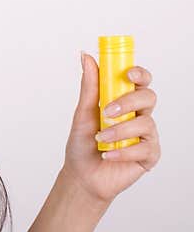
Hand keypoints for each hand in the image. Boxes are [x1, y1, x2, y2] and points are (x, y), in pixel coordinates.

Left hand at [62, 52, 160, 204]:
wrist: (82, 175)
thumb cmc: (82, 143)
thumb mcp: (83, 112)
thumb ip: (89, 86)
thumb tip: (85, 56)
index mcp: (124, 101)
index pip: (140, 81)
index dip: (139, 73)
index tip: (128, 74)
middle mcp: (139, 115)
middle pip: (148, 97)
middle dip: (129, 102)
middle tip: (107, 112)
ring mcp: (146, 135)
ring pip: (146, 123)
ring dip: (119, 131)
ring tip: (101, 139)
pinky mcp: (150, 155)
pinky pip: (145, 147)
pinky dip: (123, 151)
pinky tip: (107, 154)